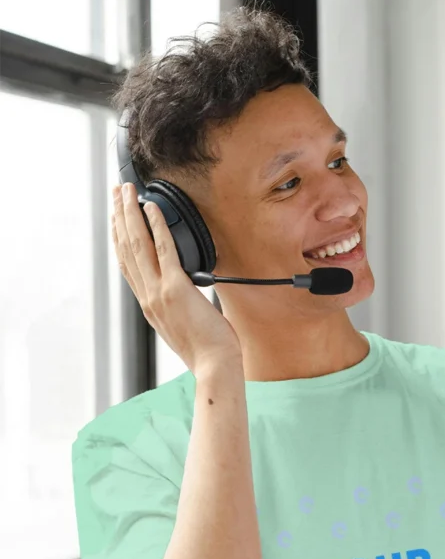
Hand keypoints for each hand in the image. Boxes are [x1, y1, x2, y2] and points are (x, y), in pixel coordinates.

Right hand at [111, 182, 241, 374]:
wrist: (214, 366)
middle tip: (116, 193)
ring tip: (126, 191)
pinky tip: (153, 208)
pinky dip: (157, 226)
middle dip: (120, 217)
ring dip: (131, 214)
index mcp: (149, 305)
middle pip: (126, 249)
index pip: (127, 264)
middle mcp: (147, 297)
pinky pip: (164, 250)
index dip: (119, 237)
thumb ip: (179, 305)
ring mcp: (159, 292)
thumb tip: (188, 291)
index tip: (117, 218)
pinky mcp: (176, 289)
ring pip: (138, 245)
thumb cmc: (207, 350)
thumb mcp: (184, 325)